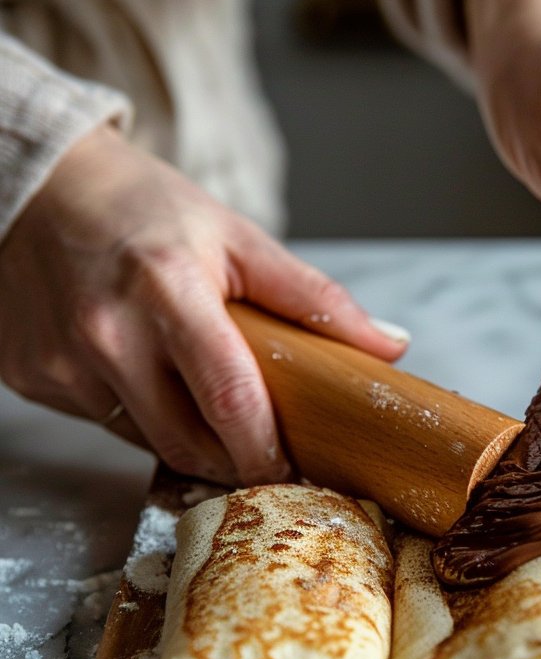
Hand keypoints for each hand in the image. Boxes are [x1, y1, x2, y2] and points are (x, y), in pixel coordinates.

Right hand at [0, 125, 407, 483]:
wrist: (42, 188)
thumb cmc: (145, 210)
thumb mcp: (237, 238)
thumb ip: (314, 298)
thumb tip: (388, 346)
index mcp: (168, 290)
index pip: (232, 400)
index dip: (269, 450)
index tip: (297, 470)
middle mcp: (107, 334)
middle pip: (188, 442)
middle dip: (235, 461)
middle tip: (265, 452)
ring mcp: (63, 364)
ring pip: (146, 441)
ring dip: (187, 438)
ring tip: (204, 403)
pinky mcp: (32, 380)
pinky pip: (104, 423)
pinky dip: (137, 414)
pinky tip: (142, 373)